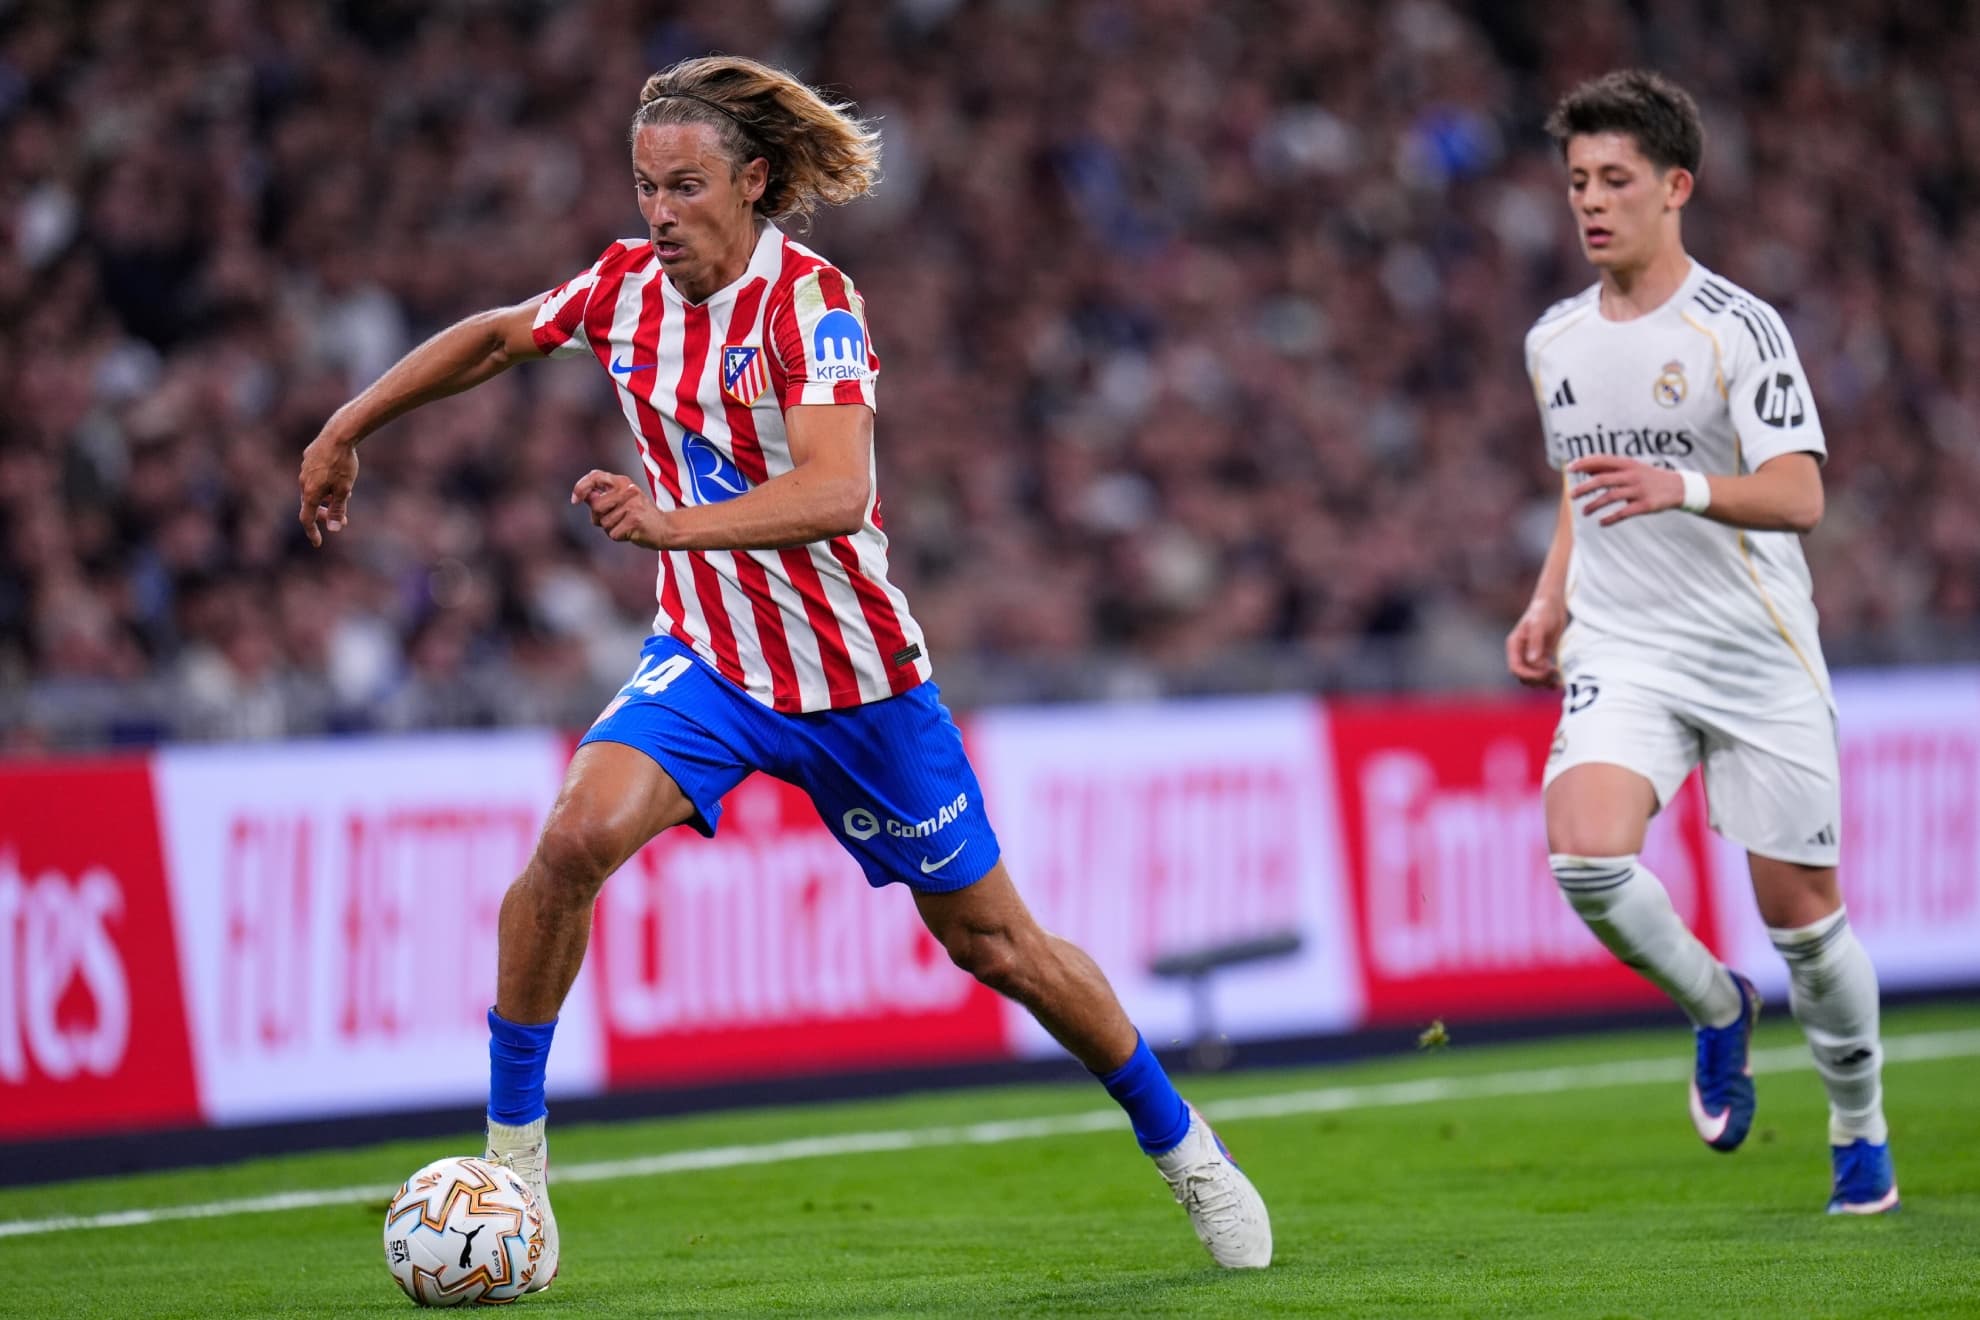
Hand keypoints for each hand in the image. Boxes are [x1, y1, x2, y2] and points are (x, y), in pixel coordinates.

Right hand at [298, 430, 359, 547]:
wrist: (338, 434)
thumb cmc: (342, 464)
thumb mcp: (343, 490)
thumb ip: (337, 509)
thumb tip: (332, 529)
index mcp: (309, 492)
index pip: (306, 518)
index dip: (312, 532)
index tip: (318, 543)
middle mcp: (303, 481)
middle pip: (310, 504)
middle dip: (324, 514)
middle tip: (341, 520)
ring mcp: (305, 469)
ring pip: (314, 489)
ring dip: (327, 497)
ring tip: (346, 494)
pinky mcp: (309, 457)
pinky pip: (316, 476)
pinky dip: (326, 483)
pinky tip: (340, 477)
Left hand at [572, 470, 668, 548]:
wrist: (665, 528)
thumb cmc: (639, 516)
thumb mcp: (622, 501)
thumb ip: (602, 497)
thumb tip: (583, 497)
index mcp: (623, 482)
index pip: (595, 476)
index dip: (581, 487)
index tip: (575, 500)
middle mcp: (628, 490)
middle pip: (596, 506)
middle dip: (599, 518)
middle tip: (614, 520)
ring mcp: (632, 505)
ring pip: (604, 523)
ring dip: (611, 529)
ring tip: (626, 525)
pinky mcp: (635, 520)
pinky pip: (613, 534)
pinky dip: (619, 537)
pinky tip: (631, 532)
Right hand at [1506, 596, 1566, 687]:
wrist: (1552, 603)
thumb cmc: (1543, 610)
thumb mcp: (1539, 625)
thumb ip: (1535, 642)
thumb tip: (1533, 661)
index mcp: (1514, 646)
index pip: (1516, 668)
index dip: (1529, 675)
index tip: (1545, 672)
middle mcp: (1520, 652)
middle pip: (1524, 676)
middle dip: (1538, 679)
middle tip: (1554, 674)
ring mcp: (1531, 655)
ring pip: (1533, 677)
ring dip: (1544, 682)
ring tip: (1558, 682)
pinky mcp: (1542, 655)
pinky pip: (1542, 672)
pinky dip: (1549, 679)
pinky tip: (1559, 681)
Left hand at [1566, 455, 1684, 525]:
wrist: (1679, 488)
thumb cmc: (1649, 477)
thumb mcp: (1632, 468)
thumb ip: (1610, 469)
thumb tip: (1586, 470)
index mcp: (1628, 464)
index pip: (1601, 460)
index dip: (1584, 463)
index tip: (1568, 468)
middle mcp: (1632, 475)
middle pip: (1602, 479)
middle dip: (1584, 487)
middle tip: (1571, 495)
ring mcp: (1639, 490)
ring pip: (1610, 497)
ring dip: (1594, 505)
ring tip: (1584, 512)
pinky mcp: (1645, 505)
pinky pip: (1623, 513)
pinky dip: (1610, 518)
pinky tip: (1601, 523)